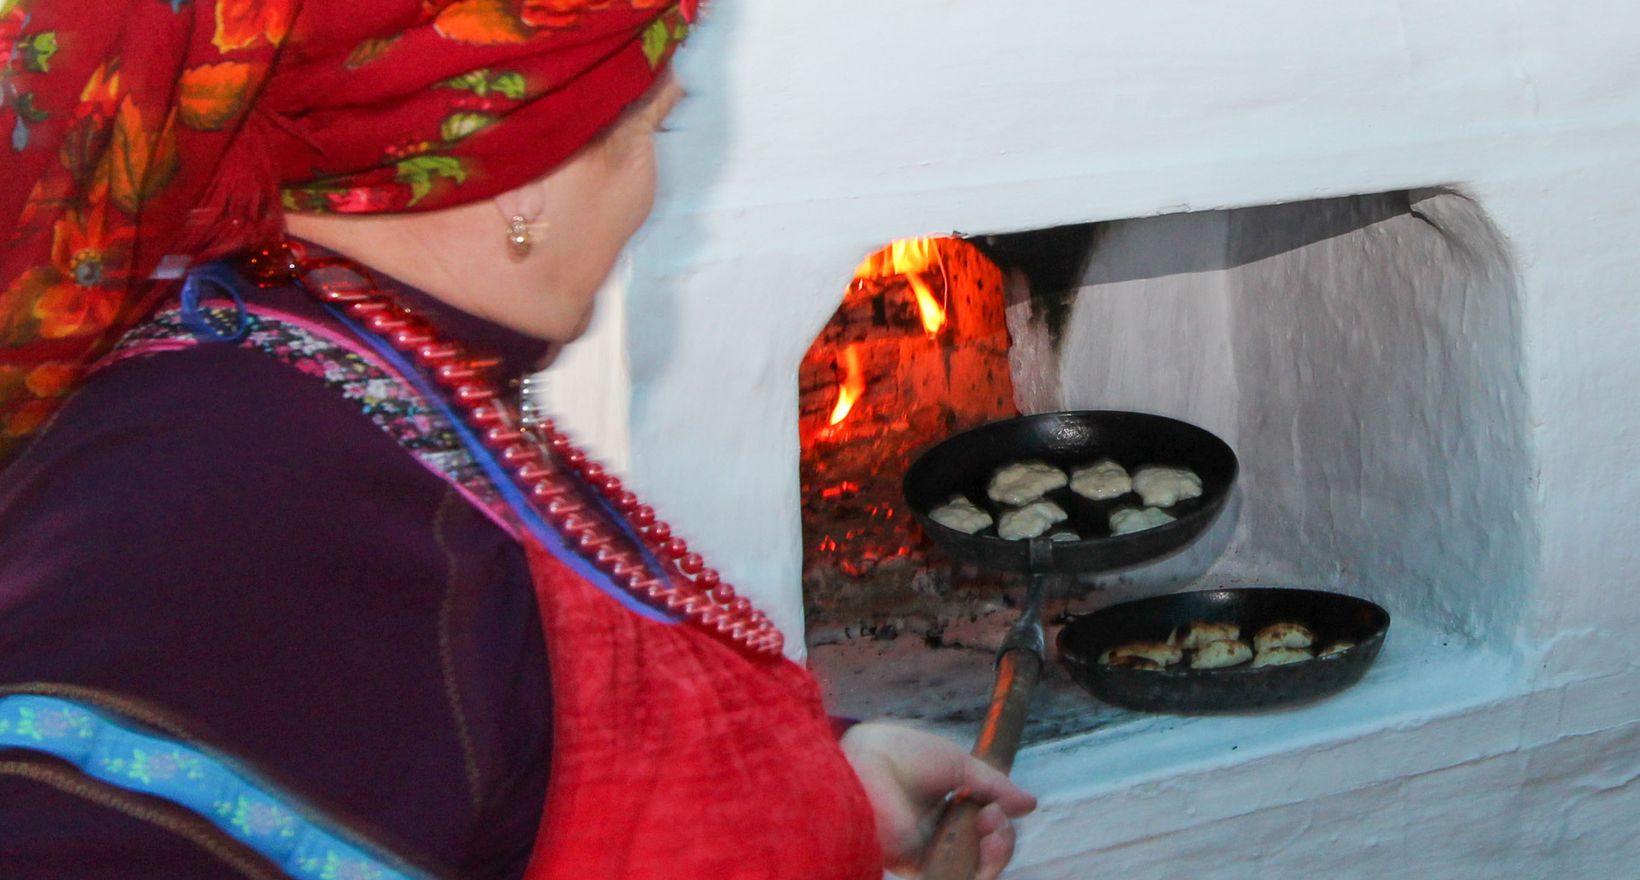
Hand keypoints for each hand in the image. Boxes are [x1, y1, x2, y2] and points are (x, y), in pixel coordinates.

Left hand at [840, 721, 1036, 878]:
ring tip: (990, 826)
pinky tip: (983, 842)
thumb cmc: (901, 754)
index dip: (1000, 822)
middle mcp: (936, 833)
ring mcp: (928, 853)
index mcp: (942, 807)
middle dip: (1003, 839)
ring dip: (998, 852)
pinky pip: (958, 879)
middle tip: (993, 817)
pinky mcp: (918, 869)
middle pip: (986, 854)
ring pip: (978, 871)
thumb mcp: (957, 764)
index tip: (1000, 804)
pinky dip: (982, 869)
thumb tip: (1029, 804)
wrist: (868, 761)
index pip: (983, 827)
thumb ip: (993, 786)